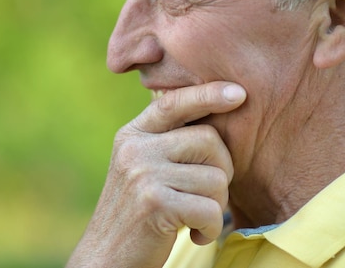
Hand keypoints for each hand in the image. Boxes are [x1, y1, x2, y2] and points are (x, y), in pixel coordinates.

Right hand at [66, 82, 246, 267]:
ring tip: (195, 219)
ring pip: (215, 177)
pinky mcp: (154, 203)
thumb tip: (212, 111)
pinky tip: (194, 234)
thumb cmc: (137, 214)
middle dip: (222, 170)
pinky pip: (210, 208)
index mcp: (132, 135)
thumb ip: (166, 142)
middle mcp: (134, 148)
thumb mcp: (141, 168)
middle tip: (208, 195)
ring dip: (216, 205)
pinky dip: (211, 228)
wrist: (106, 259)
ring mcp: (142, 174)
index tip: (238, 93)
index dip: (207, 94)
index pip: (173, 102)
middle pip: (208, 140)